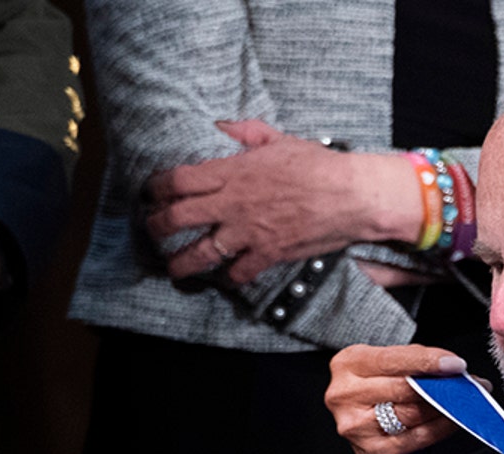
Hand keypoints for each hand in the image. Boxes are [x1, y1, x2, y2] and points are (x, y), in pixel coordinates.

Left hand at [145, 119, 422, 283]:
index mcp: (231, 172)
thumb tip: (221, 126)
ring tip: (173, 269)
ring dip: (181, 263)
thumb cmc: (319, 165)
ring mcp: (248, 232)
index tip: (151, 193)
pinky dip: (229, 277)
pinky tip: (224, 278)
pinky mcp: (268, 254)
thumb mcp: (278, 140)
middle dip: (157, 227)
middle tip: (152, 231)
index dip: (156, 188)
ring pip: (200, 253)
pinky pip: (238, 272)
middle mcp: (232, 204)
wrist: (351, 196)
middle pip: (177, 218)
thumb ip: (245, 132)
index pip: (177, 180)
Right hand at [326, 344, 465, 453]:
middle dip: (442, 384)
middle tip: (470, 383)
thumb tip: (453, 367)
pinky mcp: (374, 452)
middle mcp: (345, 394)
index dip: (426, 361)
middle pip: (404, 387)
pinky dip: (442, 427)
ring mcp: (357, 425)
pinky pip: (419, 436)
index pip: (392, 359)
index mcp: (348, 364)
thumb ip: (415, 363)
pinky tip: (454, 420)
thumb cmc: (382, 399)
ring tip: (465, 400)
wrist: (371, 445)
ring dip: (446, 406)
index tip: (455, 364)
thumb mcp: (389, 371)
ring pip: (413, 412)